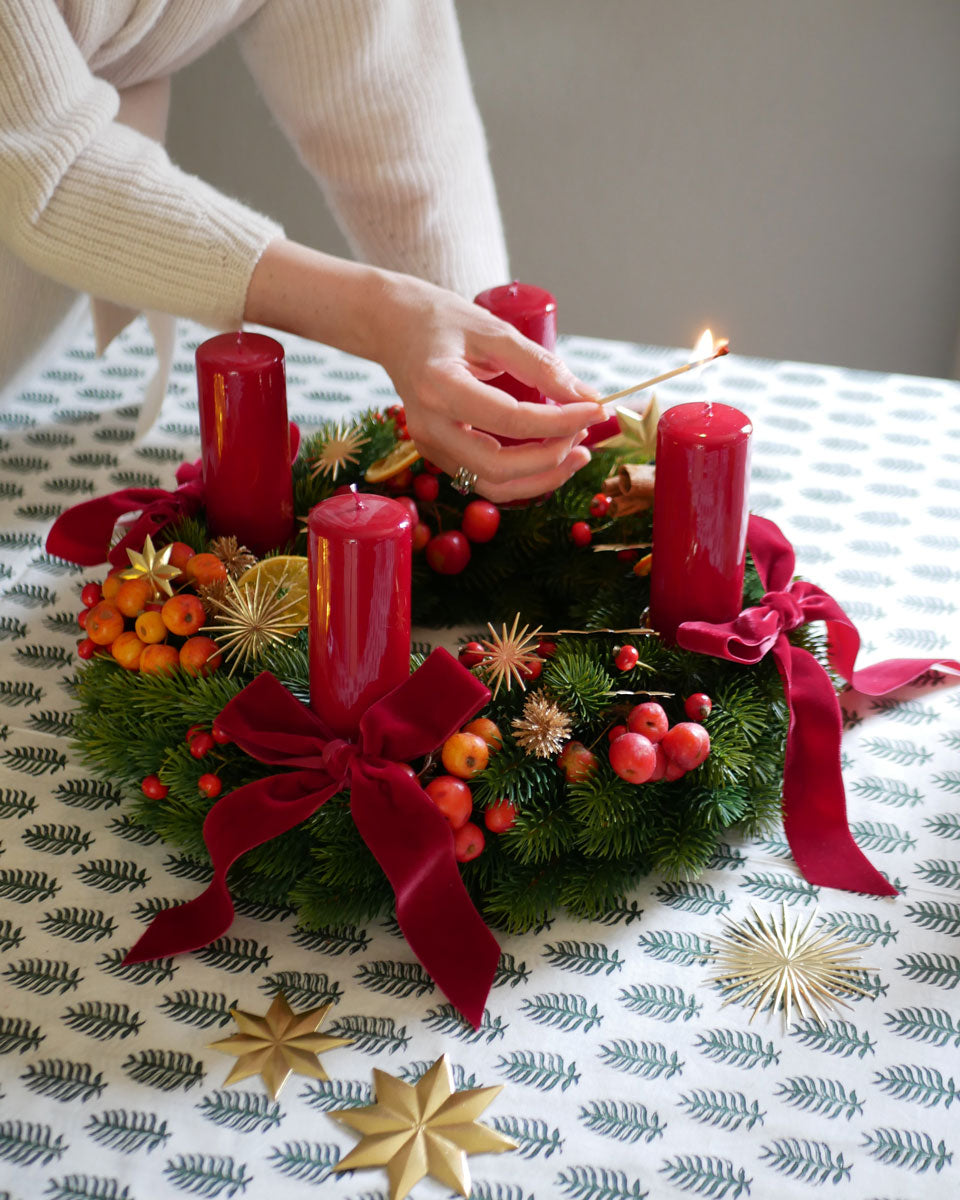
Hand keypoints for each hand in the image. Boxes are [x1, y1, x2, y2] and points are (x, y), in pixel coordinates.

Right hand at [370, 274, 605, 501]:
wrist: (393, 328)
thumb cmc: (441, 321)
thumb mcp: (494, 330)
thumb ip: (540, 365)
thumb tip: (587, 396)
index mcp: (439, 386)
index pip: (511, 420)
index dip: (560, 420)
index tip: (595, 409)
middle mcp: (429, 425)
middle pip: (498, 467)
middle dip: (551, 458)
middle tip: (585, 434)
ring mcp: (429, 446)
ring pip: (492, 486)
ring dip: (540, 478)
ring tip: (575, 452)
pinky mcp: (437, 455)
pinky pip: (484, 480)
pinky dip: (522, 476)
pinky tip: (548, 456)